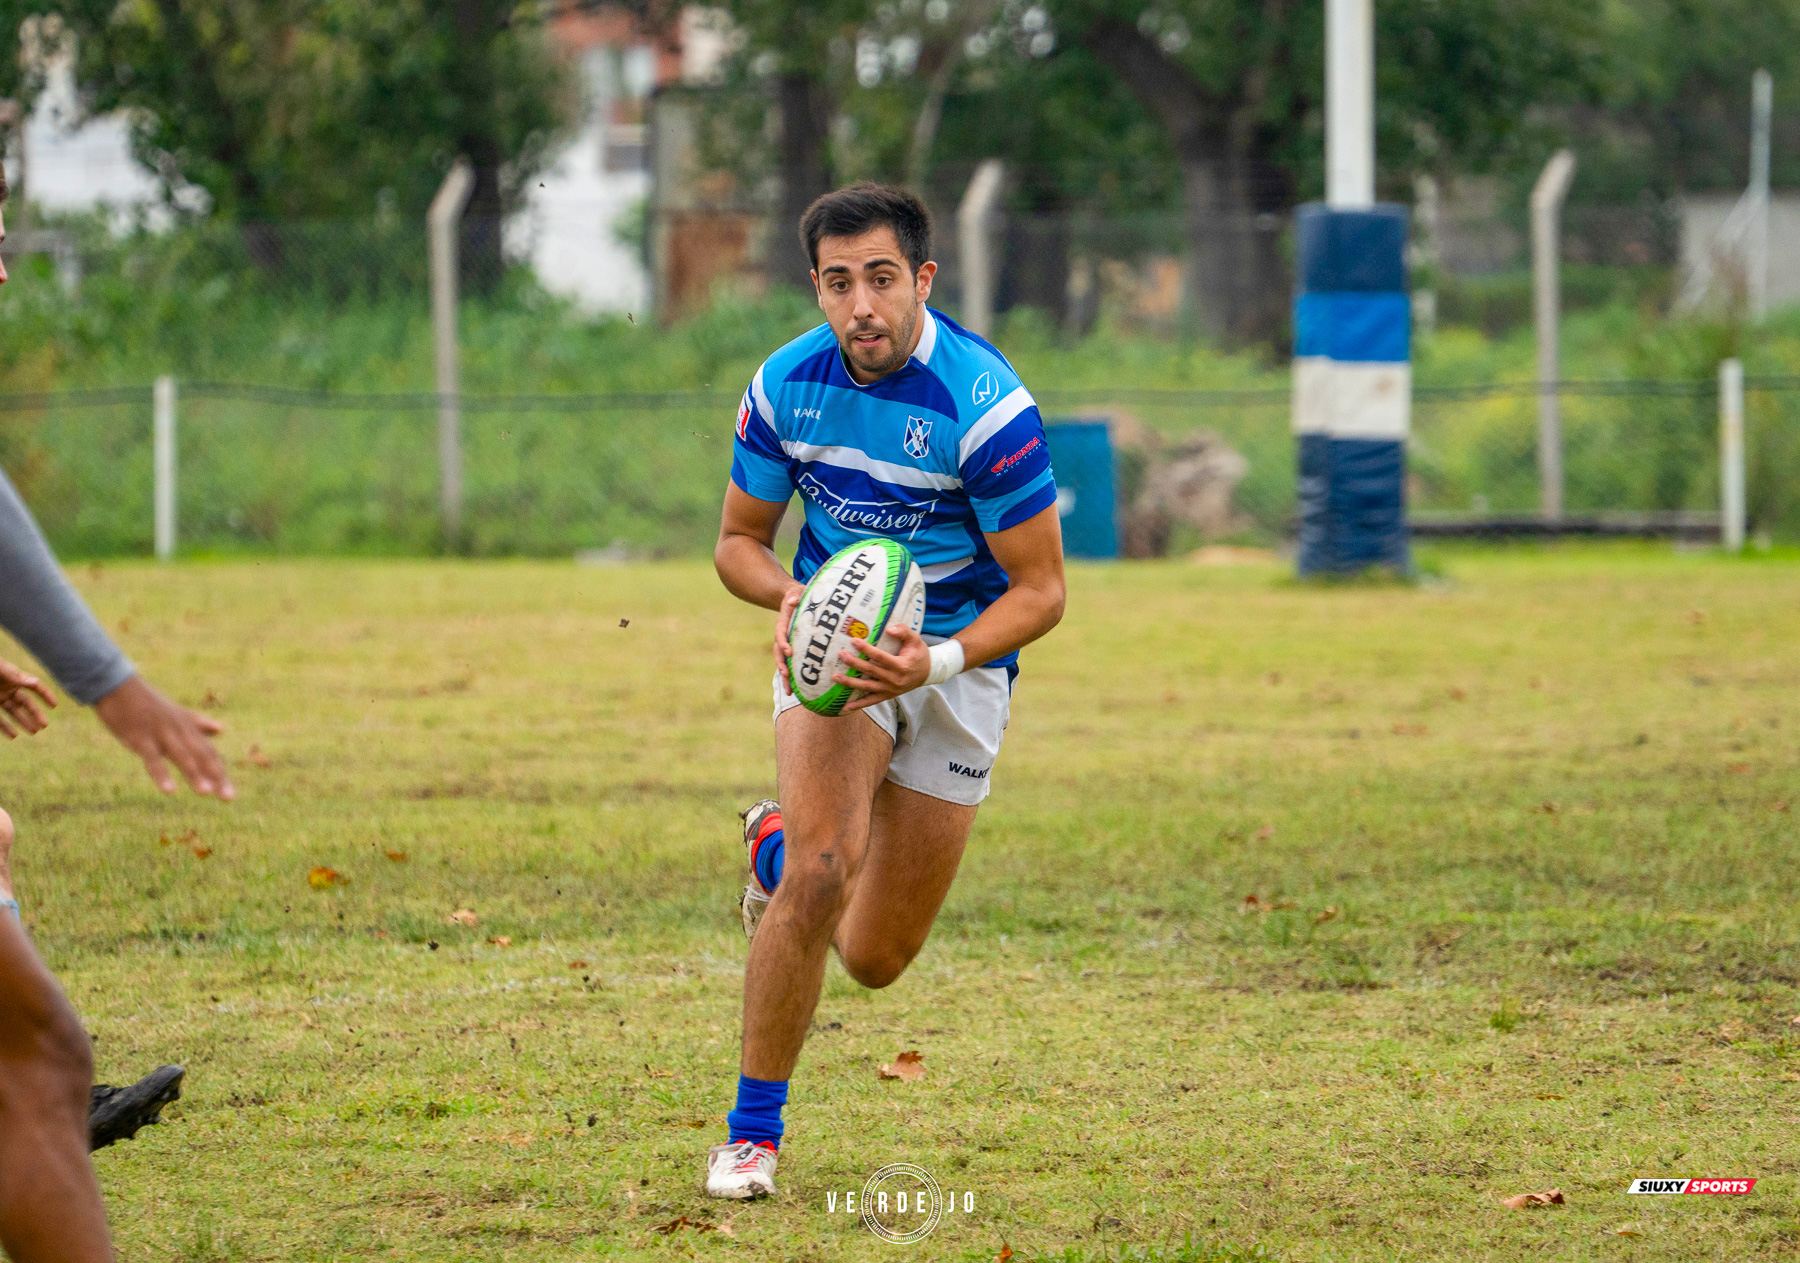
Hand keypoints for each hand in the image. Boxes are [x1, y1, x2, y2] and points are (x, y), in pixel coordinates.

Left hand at [0, 658, 54, 737]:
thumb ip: (13, 675)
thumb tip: (33, 681)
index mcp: (14, 678)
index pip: (35, 686)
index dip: (45, 694)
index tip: (54, 706)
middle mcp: (8, 688)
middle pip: (25, 703)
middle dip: (35, 714)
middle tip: (44, 726)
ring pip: (14, 712)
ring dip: (24, 722)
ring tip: (34, 732)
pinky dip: (6, 727)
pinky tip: (14, 735)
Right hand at [92, 675, 233, 799]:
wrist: (118, 686)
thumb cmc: (147, 703)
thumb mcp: (176, 713)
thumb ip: (199, 723)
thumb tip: (221, 729)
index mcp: (188, 728)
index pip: (209, 753)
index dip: (219, 773)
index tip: (229, 795)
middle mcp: (179, 732)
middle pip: (202, 756)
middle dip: (216, 777)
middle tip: (229, 798)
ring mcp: (161, 735)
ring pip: (182, 757)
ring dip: (194, 775)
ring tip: (206, 793)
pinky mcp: (141, 738)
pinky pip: (153, 759)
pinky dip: (161, 774)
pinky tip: (169, 791)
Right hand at [772, 584, 803, 693]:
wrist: (795, 598)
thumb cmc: (800, 595)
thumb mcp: (798, 591)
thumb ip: (796, 595)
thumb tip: (792, 599)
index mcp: (783, 622)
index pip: (781, 633)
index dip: (783, 642)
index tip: (789, 651)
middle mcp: (782, 635)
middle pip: (778, 652)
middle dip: (781, 665)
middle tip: (786, 676)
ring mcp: (786, 643)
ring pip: (782, 662)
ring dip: (785, 677)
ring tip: (789, 691)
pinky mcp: (791, 649)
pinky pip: (790, 664)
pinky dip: (791, 677)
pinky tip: (795, 691)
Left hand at [834, 625, 930, 711]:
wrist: (927, 673)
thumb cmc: (919, 654)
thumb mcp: (916, 640)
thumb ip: (904, 632)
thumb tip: (888, 629)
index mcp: (901, 665)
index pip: (880, 657)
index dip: (867, 649)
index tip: (854, 641)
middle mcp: (894, 679)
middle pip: (871, 671)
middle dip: (854, 663)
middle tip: (841, 655)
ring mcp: (890, 689)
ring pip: (867, 687)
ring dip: (851, 683)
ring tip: (836, 677)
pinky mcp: (887, 696)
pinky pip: (871, 701)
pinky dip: (859, 705)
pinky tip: (845, 706)